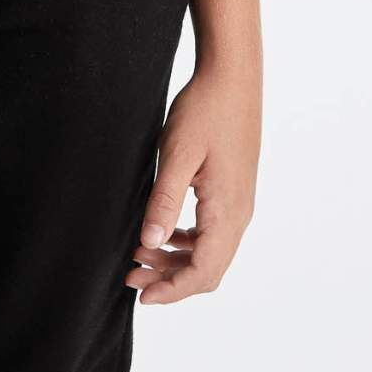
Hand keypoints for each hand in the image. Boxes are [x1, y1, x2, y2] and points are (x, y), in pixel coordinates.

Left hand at [124, 61, 260, 304]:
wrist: (232, 77)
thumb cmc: (205, 110)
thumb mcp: (177, 154)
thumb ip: (163, 201)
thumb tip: (149, 243)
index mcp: (227, 211)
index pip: (203, 272)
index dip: (172, 290)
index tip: (141, 295)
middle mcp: (239, 213)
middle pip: (208, 269)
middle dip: (170, 279)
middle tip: (132, 273)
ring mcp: (239, 202)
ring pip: (211, 251)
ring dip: (177, 259)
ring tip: (140, 253)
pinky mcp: (234, 189)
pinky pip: (213, 231)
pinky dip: (187, 241)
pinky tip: (163, 231)